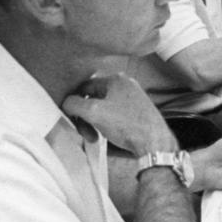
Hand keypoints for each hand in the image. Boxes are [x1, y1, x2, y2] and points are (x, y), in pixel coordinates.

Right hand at [62, 73, 176, 156]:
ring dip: (94, 123)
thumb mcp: (94, 112)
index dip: (74, 103)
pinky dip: (106, 125)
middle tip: (84, 132)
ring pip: (103, 109)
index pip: (84, 87)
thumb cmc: (129, 125)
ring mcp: (133, 99)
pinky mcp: (137, 112)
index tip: (71, 118)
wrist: (154, 142)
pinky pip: (113, 115)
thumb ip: (74, 104)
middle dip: (85, 117)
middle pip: (93, 99)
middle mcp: (126, 86)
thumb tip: (67, 102)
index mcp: (116, 79)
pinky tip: (107, 136)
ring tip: (95, 137)